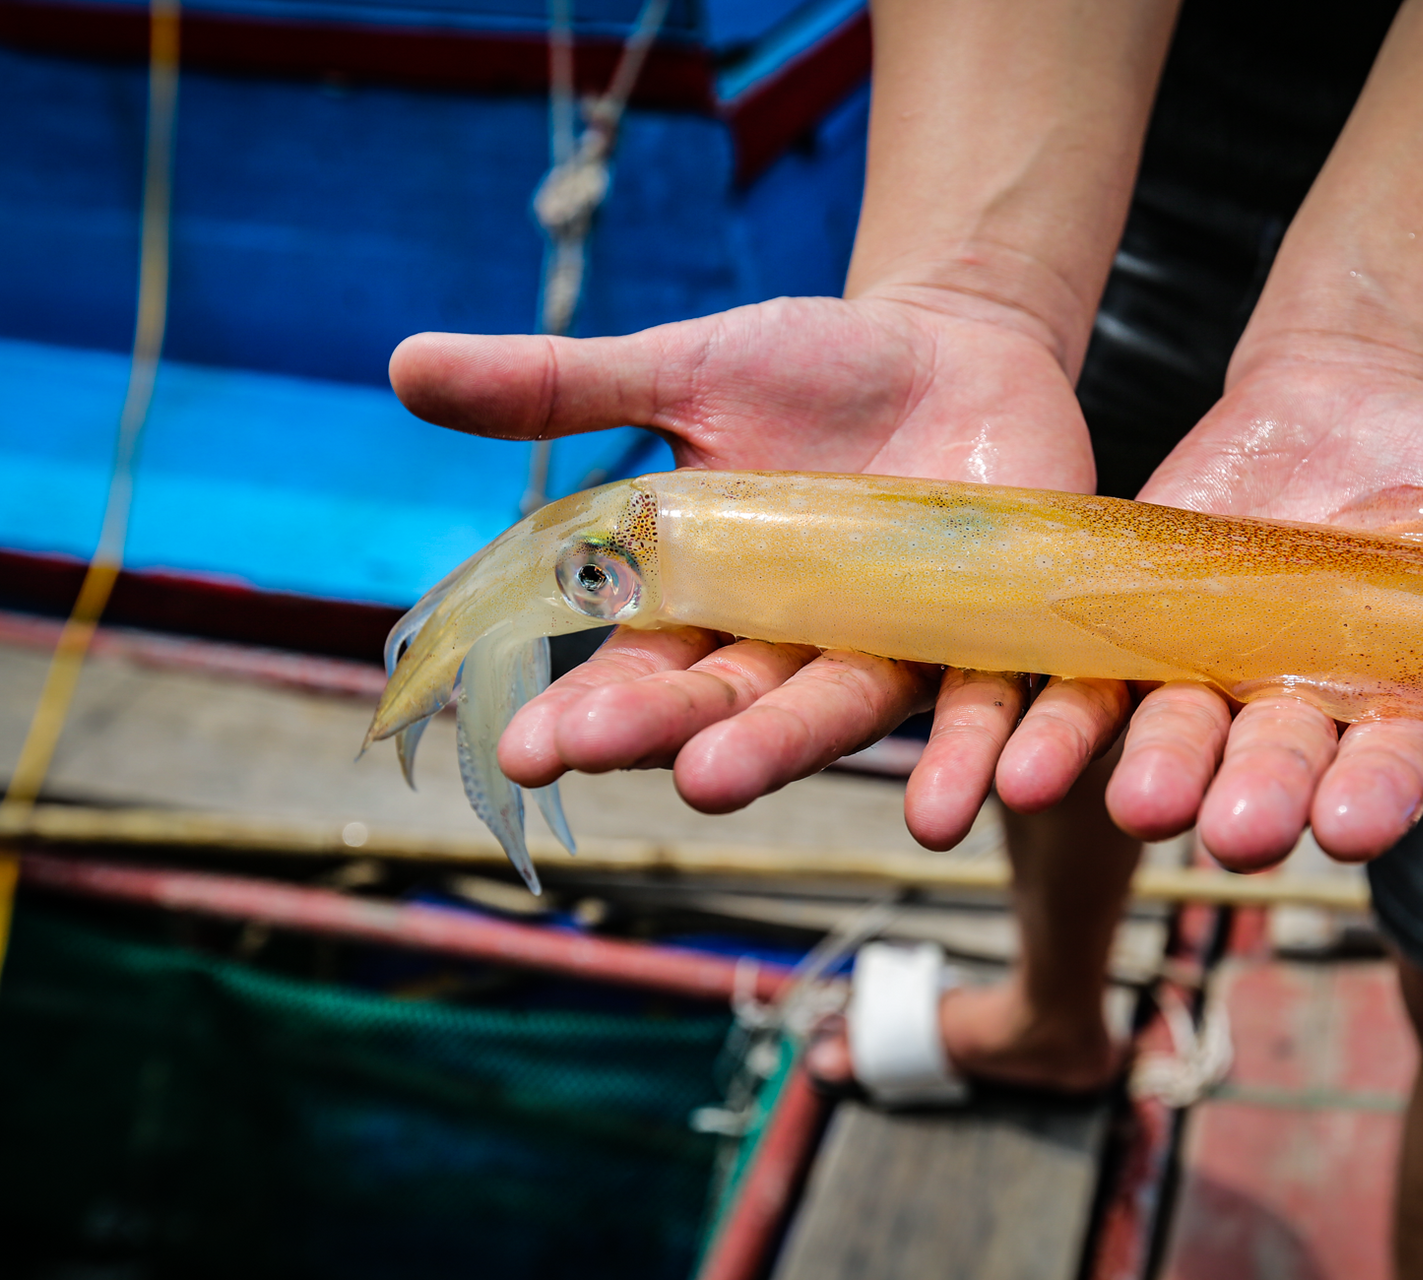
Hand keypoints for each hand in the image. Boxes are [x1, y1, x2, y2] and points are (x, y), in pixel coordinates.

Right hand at [389, 294, 1129, 848]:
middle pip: (739, 711)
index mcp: (708, 607)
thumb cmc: (813, 368)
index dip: (586, 716)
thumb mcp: (685, 370)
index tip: (524, 750)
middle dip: (703, 743)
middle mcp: (794, 649)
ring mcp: (892, 649)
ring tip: (815, 795)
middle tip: (674, 777)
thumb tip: (402, 364)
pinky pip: (983, 702)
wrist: (958, 345)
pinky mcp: (990, 635)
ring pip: (850, 717)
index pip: (636, 675)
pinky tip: (976, 796)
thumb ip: (564, 387)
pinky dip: (980, 749)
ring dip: (829, 759)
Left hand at [1085, 334, 1422, 867]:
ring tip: (1119, 801)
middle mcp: (1294, 720)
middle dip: (1251, 797)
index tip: (1353, 823)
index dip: (1371, 797)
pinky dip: (1056, 716)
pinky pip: (1092, 680)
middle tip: (1233, 832)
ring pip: (1171, 735)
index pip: (1386, 772)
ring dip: (1145, 771)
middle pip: (1268, 767)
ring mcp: (1212, 676)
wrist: (1363, 394)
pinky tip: (1018, 753)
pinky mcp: (1140, 627)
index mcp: (1393, 725)